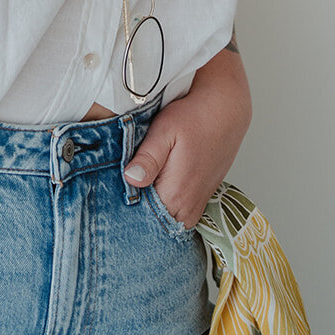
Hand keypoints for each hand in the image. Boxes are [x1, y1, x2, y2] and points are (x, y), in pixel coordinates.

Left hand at [123, 44, 251, 228]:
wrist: (225, 111)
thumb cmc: (194, 117)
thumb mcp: (165, 130)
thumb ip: (148, 158)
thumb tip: (131, 179)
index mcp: (175, 194)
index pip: (141, 218)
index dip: (123, 209)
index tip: (110, 196)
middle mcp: (188, 207)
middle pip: (153, 222)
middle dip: (135, 211)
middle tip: (118, 190)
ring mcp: (196, 205)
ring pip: (165, 218)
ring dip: (150, 208)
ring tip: (136, 185)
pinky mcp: (201, 198)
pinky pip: (177, 213)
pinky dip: (164, 204)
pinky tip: (153, 186)